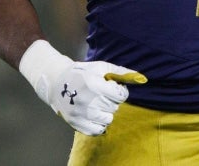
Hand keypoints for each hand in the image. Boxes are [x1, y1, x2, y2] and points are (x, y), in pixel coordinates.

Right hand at [19, 40, 146, 135]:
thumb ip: (121, 72)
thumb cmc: (83, 73)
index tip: (112, 87)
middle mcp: (87, 100)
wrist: (56, 82)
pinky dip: (98, 123)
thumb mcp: (101, 67)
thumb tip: (142, 78)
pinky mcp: (76, 123)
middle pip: (114, 107)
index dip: (119, 91)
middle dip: (111, 100)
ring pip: (108, 119)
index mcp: (94, 84)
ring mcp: (81, 113)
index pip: (121, 96)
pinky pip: (98, 130)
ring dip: (106, 112)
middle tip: (100, 93)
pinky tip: (93, 113)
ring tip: (97, 103)